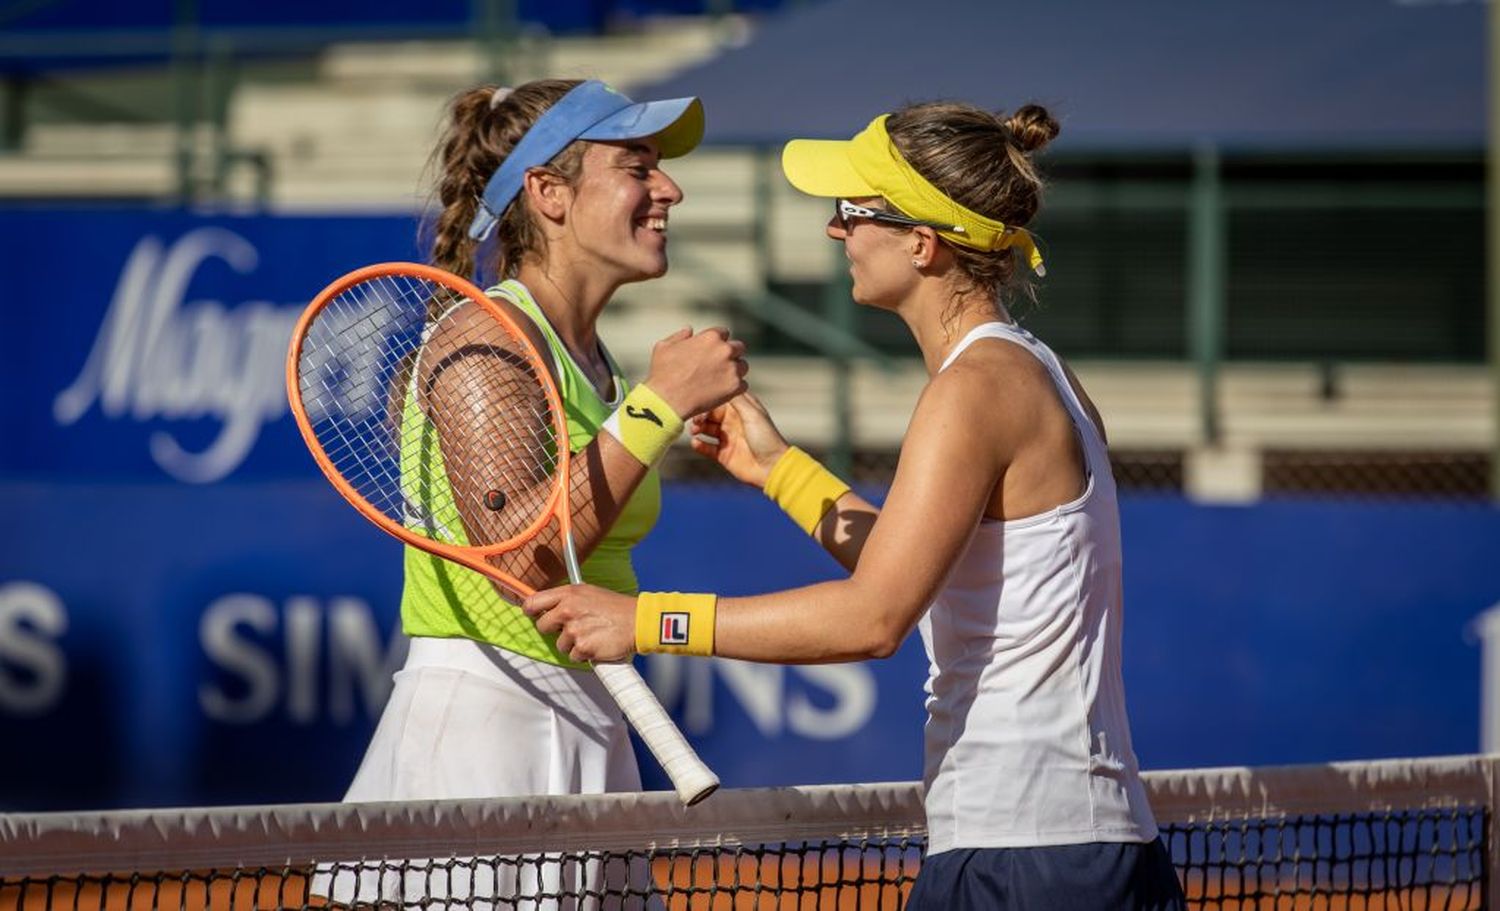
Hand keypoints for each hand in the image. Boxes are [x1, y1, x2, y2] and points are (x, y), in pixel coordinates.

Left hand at [523, 584, 637, 662]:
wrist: (638, 621)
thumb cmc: (616, 608)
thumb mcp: (589, 593)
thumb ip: (567, 599)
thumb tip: (549, 607)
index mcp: (568, 594)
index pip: (533, 602)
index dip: (530, 611)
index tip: (533, 615)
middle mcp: (568, 610)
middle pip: (542, 626)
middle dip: (555, 630)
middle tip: (572, 628)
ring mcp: (574, 630)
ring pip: (560, 645)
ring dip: (573, 644)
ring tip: (592, 635)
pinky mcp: (582, 648)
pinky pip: (574, 656)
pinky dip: (584, 654)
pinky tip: (597, 643)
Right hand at [643, 327, 748, 419]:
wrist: (667, 400)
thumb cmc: (663, 374)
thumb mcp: (664, 347)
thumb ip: (679, 336)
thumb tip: (689, 330)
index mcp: (711, 337)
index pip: (724, 333)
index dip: (718, 342)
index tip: (712, 351)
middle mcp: (725, 350)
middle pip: (738, 348)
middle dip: (730, 354)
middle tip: (719, 366)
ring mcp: (732, 369)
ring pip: (743, 366)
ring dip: (735, 370)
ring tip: (720, 379)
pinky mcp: (735, 387)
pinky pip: (743, 384)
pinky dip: (735, 388)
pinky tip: (722, 391)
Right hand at [690, 391, 788, 488]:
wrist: (772, 467)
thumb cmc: (767, 438)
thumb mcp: (752, 414)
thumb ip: (736, 399)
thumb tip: (723, 381)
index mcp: (741, 410)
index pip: (720, 400)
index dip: (709, 401)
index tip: (700, 402)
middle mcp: (733, 422)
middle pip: (710, 414)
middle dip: (700, 415)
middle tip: (696, 421)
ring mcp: (728, 438)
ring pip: (706, 429)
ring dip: (698, 428)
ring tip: (695, 430)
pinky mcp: (723, 454)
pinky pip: (706, 447)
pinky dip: (699, 445)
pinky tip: (696, 443)